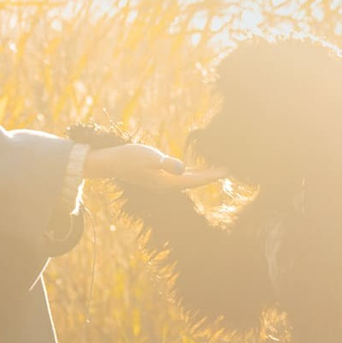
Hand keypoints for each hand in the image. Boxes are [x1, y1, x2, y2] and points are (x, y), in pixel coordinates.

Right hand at [83, 142, 222, 190]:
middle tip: (230, 169)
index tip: (228, 171)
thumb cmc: (128, 157)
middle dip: (212, 175)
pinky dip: (193, 171)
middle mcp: (168, 185)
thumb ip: (166, 163)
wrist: (111, 163)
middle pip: (196, 181)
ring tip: (219, 168)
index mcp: (168, 183)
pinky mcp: (160, 176)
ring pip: (190, 178)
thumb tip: (182, 168)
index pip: (196, 180)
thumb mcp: (149, 157)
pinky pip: (182, 175)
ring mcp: (164, 181)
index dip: (212, 175)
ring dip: (204, 173)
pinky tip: (199, 167)